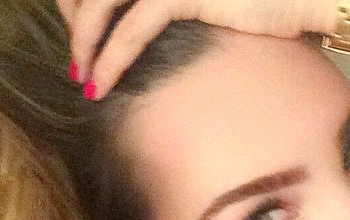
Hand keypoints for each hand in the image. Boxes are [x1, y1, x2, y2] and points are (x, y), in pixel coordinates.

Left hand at [58, 0, 337, 98]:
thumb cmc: (272, 3)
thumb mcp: (216, 3)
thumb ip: (183, 6)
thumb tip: (159, 24)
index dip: (87, 9)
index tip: (83, 39)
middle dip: (78, 25)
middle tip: (77, 60)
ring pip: (103, 6)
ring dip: (86, 44)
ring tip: (83, 77)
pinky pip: (130, 30)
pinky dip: (110, 58)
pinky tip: (101, 82)